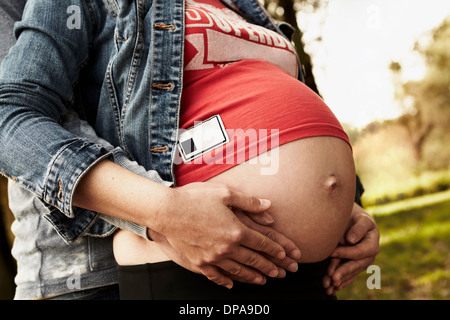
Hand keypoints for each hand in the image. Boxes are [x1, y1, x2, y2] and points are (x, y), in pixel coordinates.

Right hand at [149, 182, 301, 288]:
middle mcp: (227, 247)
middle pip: (253, 260)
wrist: (167, 211)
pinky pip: (216, 276)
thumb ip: (249, 201)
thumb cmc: (195, 198)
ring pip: (237, 270)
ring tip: (261, 280)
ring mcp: (213, 257)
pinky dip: (225, 281)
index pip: (262, 243)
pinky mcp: (199, 262)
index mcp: (237, 230)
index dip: (275, 249)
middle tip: (279, 272)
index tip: (283, 254)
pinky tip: (231, 284)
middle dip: (268, 266)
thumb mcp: (225, 193)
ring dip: (252, 276)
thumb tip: (268, 205)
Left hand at [322, 203, 379, 294]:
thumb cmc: (356, 216)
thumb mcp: (360, 218)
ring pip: (352, 272)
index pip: (360, 251)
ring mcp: (363, 261)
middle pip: (356, 265)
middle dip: (344, 272)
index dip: (346, 253)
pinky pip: (350, 274)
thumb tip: (351, 240)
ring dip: (341, 279)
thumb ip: (358, 228)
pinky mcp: (355, 264)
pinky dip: (342, 281)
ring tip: (330, 286)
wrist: (354, 218)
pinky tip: (334, 287)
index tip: (332, 252)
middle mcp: (369, 254)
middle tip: (332, 277)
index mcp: (372, 242)